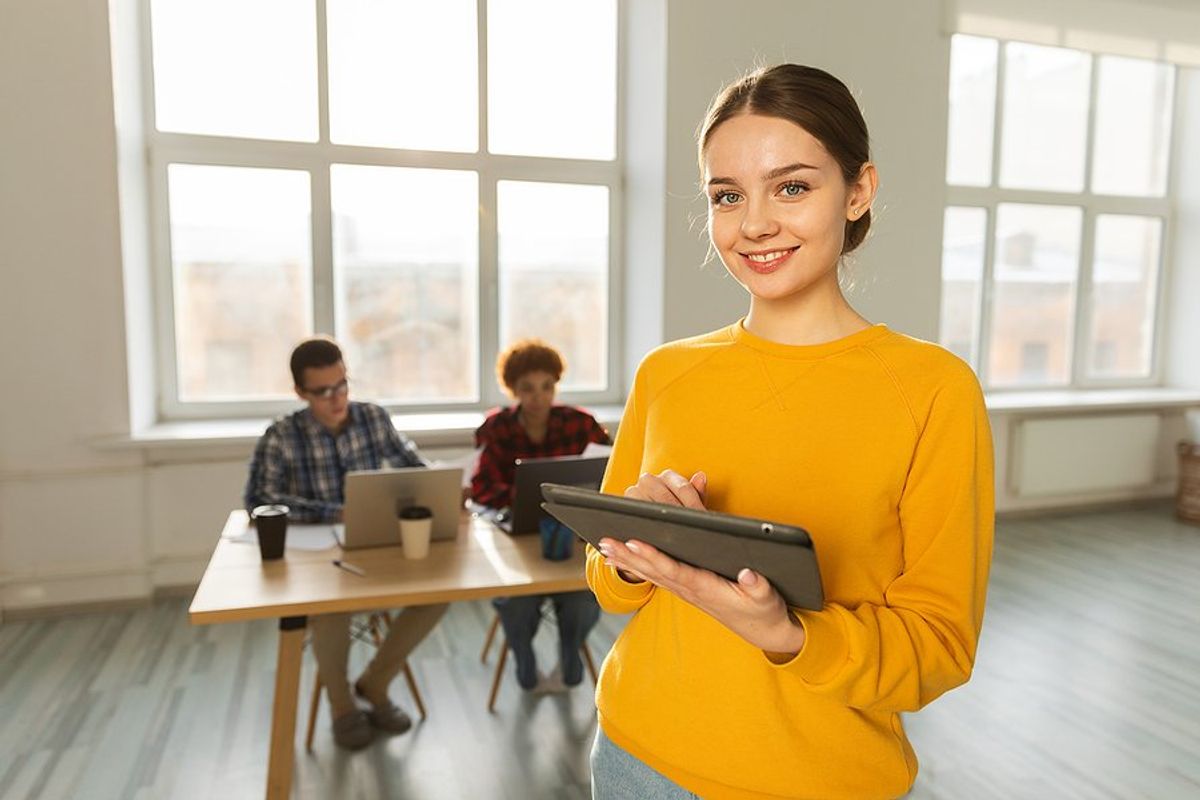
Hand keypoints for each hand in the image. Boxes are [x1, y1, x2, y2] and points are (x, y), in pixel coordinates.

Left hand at [601, 470, 805, 656]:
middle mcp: (690, 590)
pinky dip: (638, 565)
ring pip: (651, 572)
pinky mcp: (688, 588)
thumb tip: (749, 575)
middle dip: (628, 555)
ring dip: (626, 560)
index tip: (633, 542)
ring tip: (604, 546)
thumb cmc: (764, 610)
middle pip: (653, 570)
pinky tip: (623, 558)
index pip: (673, 569)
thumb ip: (758, 587)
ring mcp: (687, 590)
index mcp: (706, 588)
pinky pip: (657, 575)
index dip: (653, 556)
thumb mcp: (767, 598)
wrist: (764, 631)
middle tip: (604, 541)